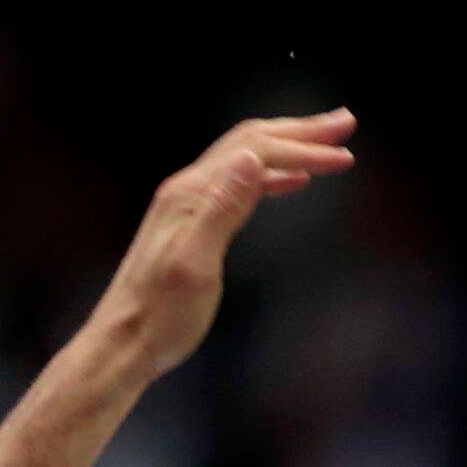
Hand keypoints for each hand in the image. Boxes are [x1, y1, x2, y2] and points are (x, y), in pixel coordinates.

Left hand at [90, 112, 357, 381]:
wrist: (123, 344)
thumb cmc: (160, 317)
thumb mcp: (195, 266)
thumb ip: (223, 210)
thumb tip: (251, 159)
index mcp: (192, 194)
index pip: (256, 152)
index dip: (302, 149)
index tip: (343, 155)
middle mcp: (188, 189)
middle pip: (250, 142)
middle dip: (300, 131)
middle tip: (343, 123)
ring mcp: (188, 204)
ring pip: (245, 159)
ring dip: (288, 147)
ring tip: (326, 143)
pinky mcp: (191, 223)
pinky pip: (238, 184)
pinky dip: (271, 176)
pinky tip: (291, 182)